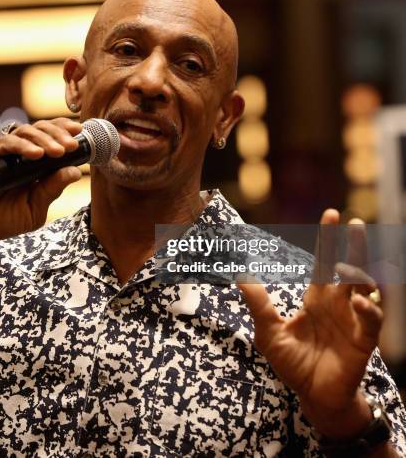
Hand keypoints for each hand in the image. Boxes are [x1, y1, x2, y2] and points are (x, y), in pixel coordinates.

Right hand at [0, 117, 82, 247]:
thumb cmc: (1, 219)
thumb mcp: (35, 209)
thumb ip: (52, 190)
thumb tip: (75, 171)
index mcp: (33, 162)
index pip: (52, 137)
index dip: (66, 131)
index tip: (82, 133)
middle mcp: (17, 152)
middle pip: (41, 129)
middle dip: (59, 134)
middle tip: (73, 144)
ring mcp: (0, 151)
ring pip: (25, 132)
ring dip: (45, 139)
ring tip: (58, 151)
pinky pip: (4, 144)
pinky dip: (22, 147)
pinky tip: (36, 155)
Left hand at [238, 209, 382, 438]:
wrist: (313, 396)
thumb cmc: (293, 363)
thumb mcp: (269, 332)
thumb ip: (258, 304)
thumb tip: (240, 275)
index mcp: (316, 298)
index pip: (323, 261)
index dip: (327, 239)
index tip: (330, 214)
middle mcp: (337, 304)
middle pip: (349, 268)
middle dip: (353, 246)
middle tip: (356, 222)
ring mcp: (353, 321)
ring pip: (365, 290)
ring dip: (362, 275)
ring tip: (349, 266)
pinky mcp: (364, 341)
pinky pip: (370, 321)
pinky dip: (368, 310)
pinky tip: (359, 303)